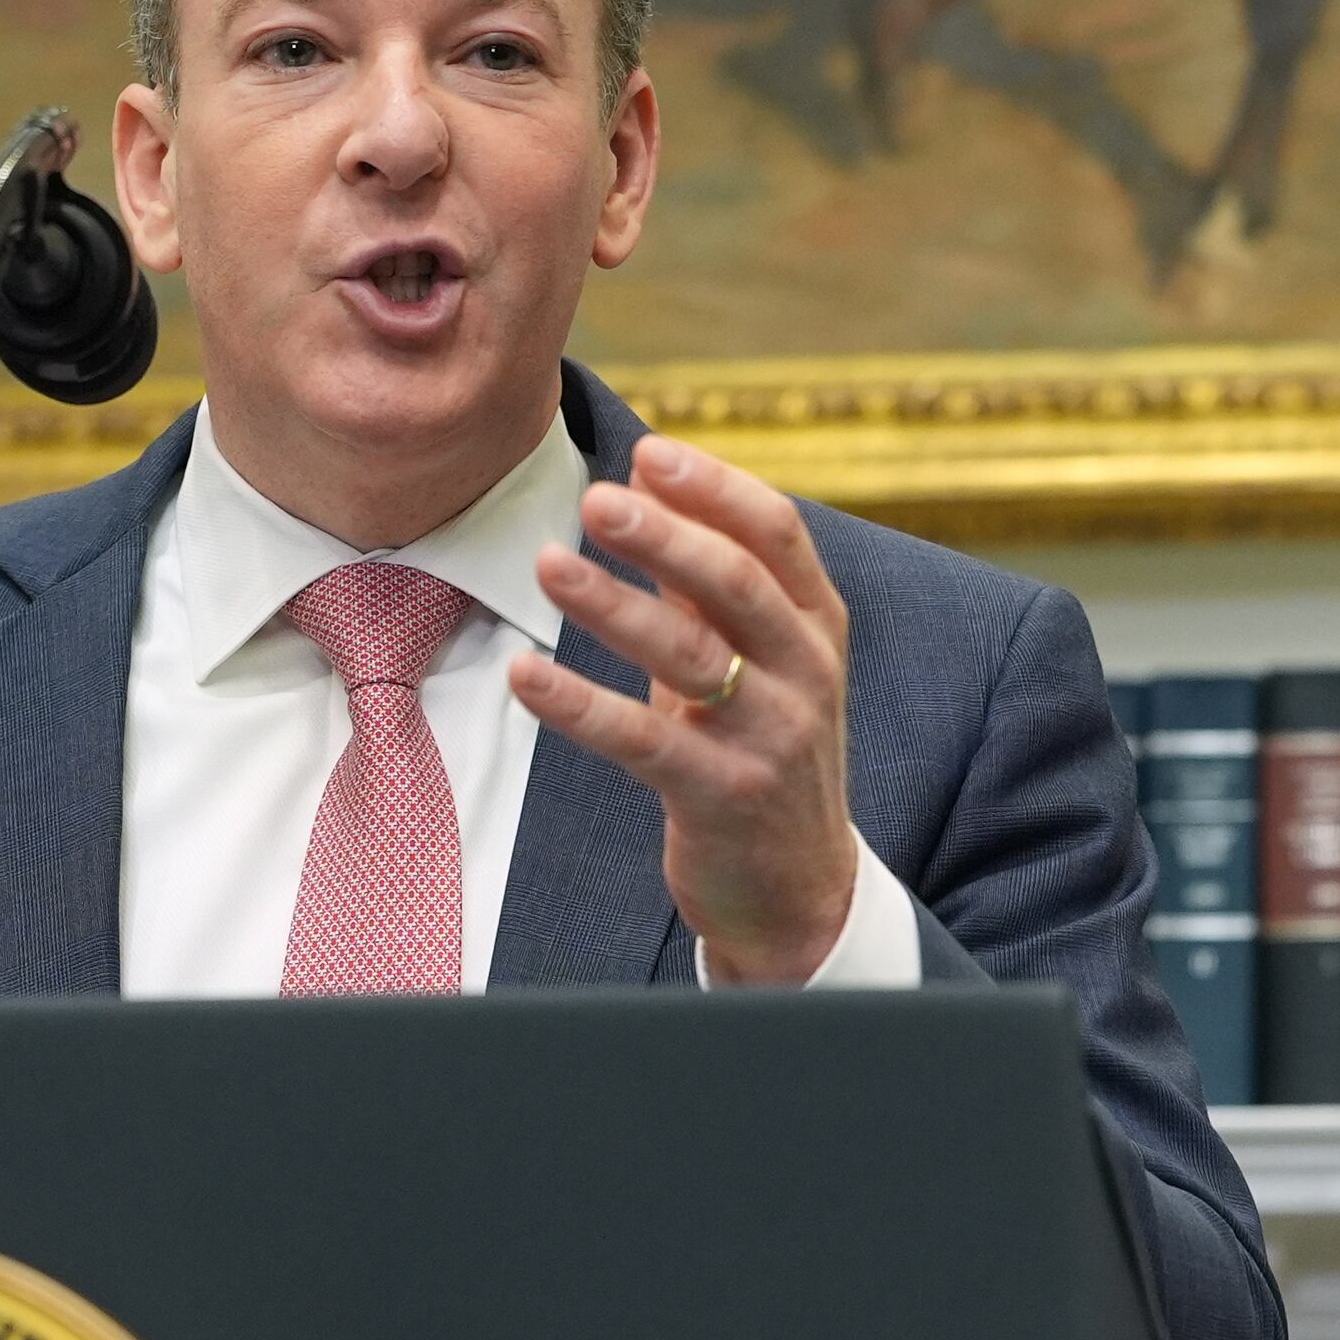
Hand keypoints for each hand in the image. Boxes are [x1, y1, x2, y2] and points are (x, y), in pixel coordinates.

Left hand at [506, 435, 857, 983]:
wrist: (799, 887)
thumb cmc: (758, 749)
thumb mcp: (753, 658)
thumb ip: (705, 582)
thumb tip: (641, 484)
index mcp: (816, 624)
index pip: (777, 533)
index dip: (715, 487)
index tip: (649, 452)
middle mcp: (805, 671)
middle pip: (737, 584)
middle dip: (665, 535)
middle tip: (596, 499)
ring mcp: (770, 735)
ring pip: (689, 655)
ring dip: (613, 606)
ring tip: (547, 565)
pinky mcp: (723, 794)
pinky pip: (642, 740)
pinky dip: (579, 704)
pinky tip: (523, 676)